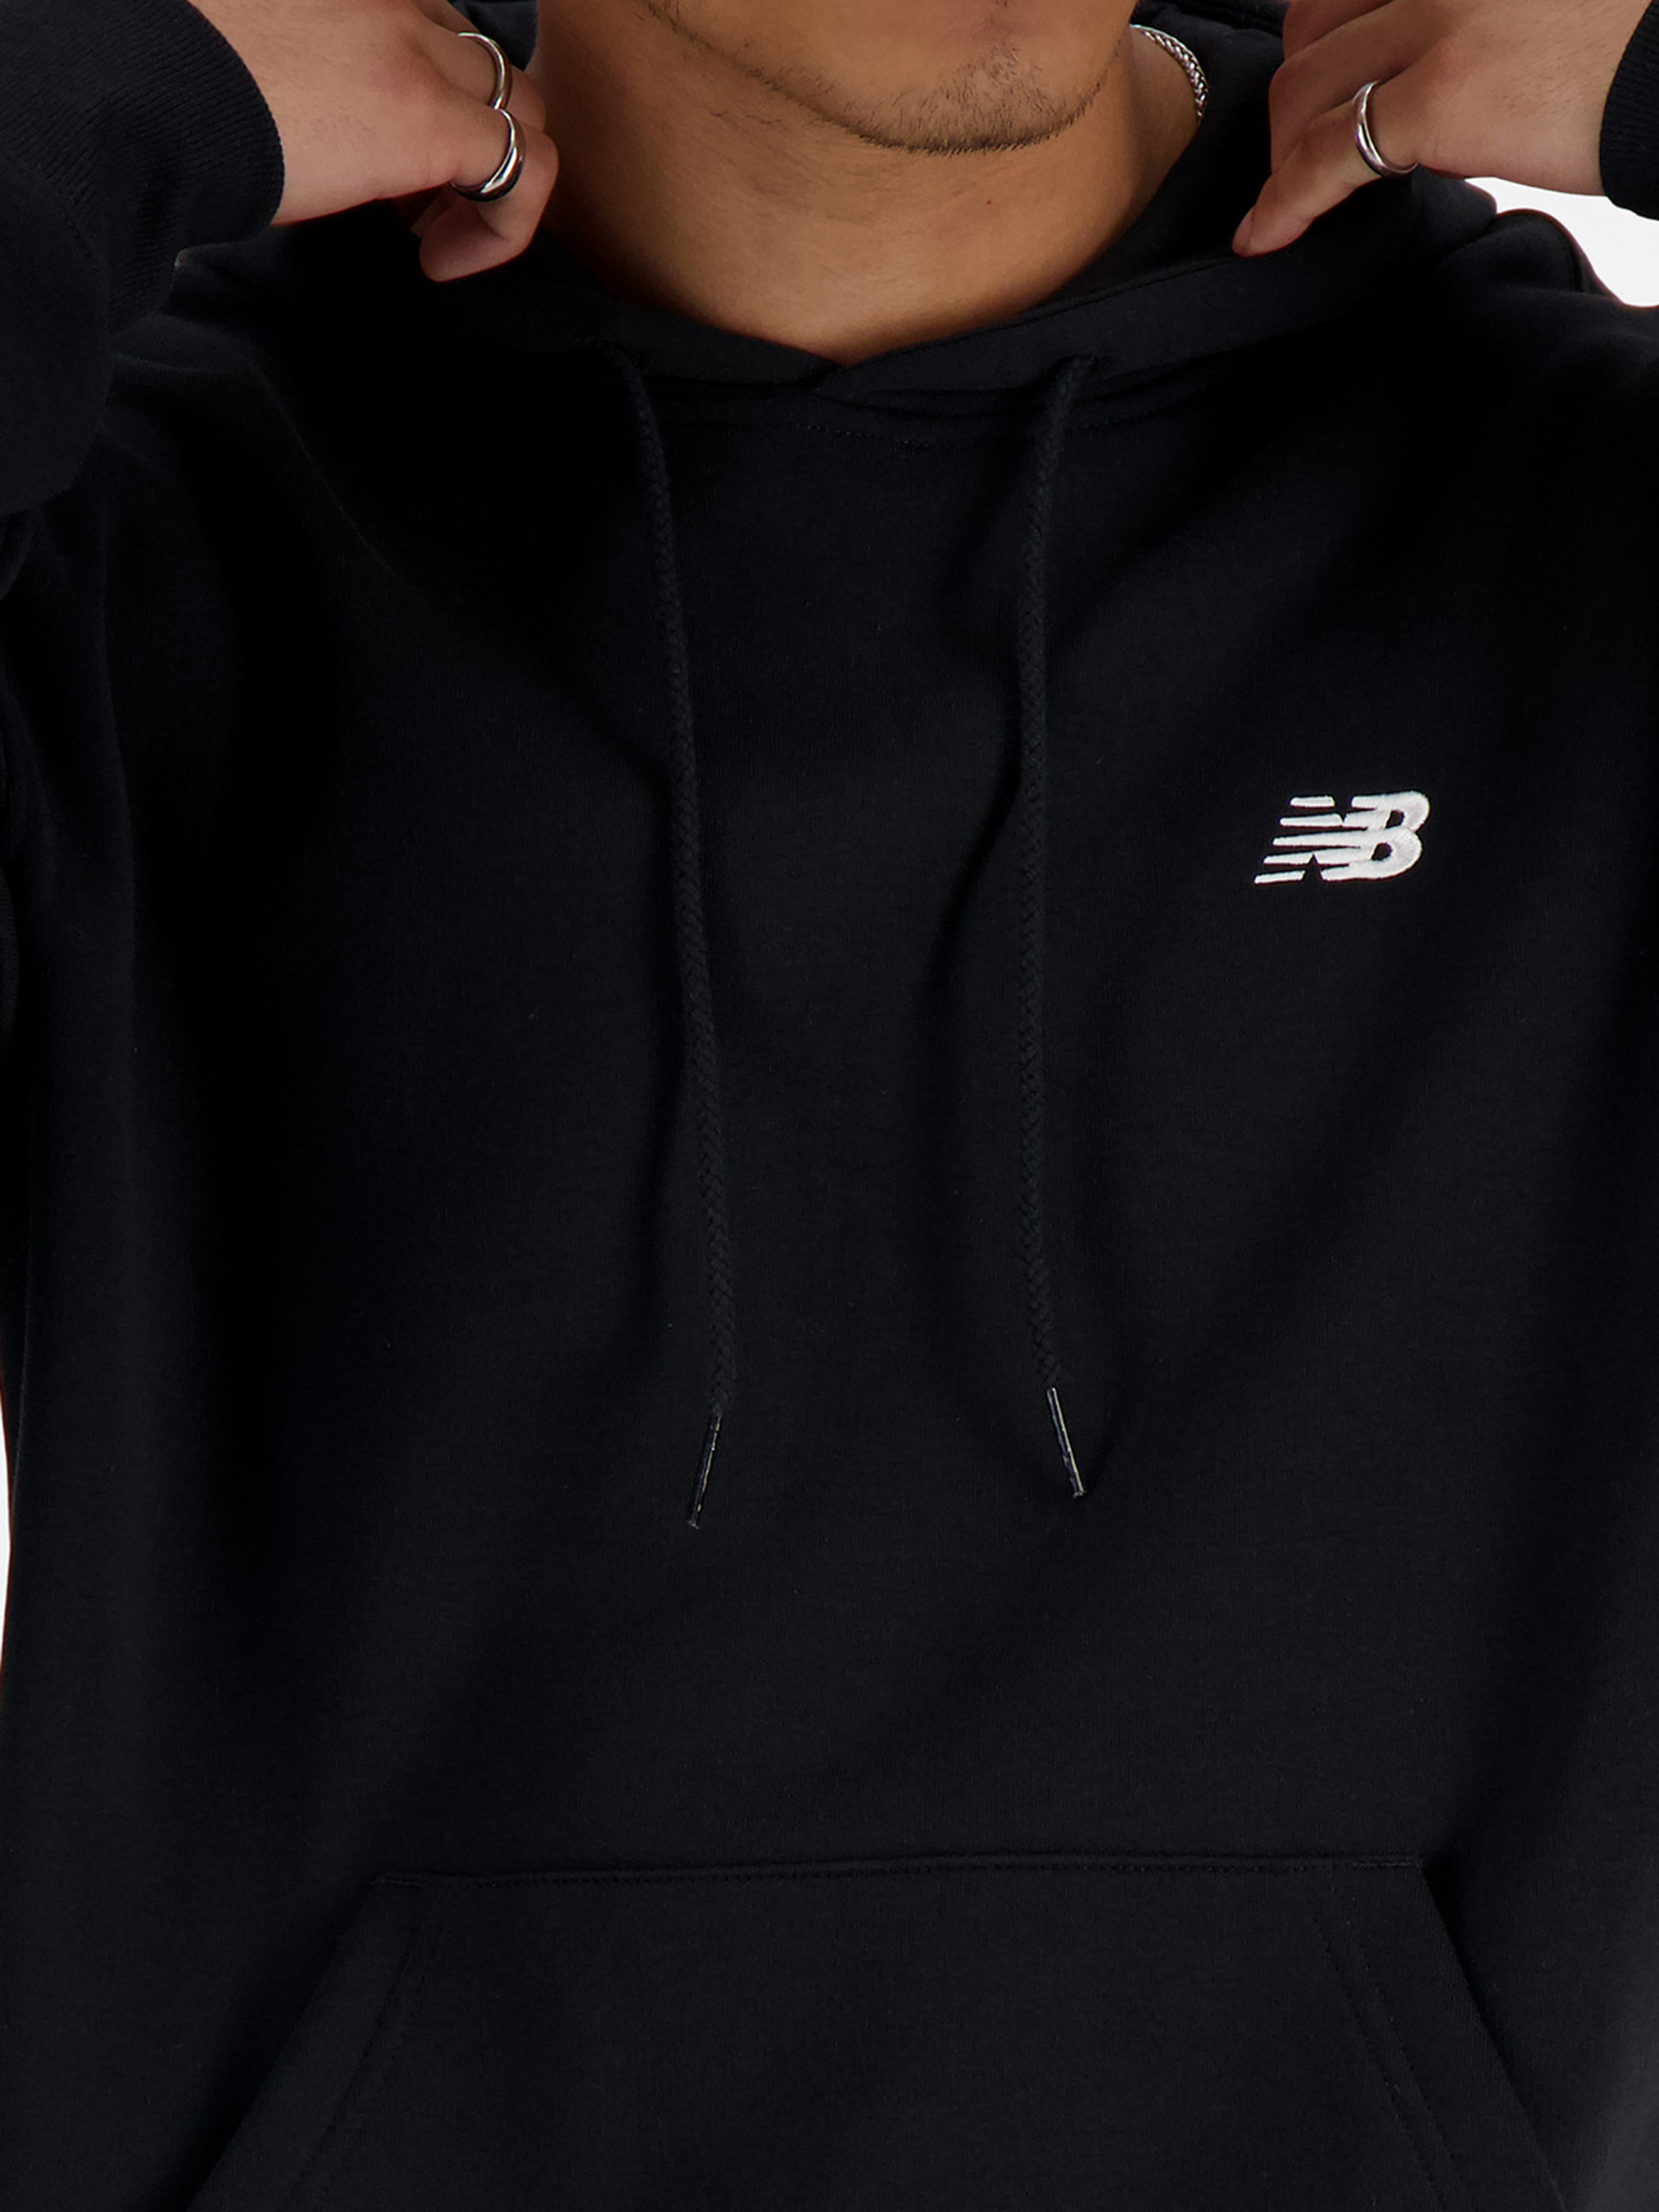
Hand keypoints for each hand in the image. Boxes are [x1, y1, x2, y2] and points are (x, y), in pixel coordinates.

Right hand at [194, 0, 557, 280]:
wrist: (133, 92)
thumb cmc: (161, 90)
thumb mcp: (241, 72)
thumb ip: (295, 86)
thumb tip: (308, 144)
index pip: (428, 28)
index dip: (425, 97)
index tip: (384, 167)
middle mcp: (388, 1)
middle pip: (481, 64)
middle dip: (465, 139)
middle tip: (409, 209)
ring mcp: (412, 52)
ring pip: (519, 106)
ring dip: (489, 181)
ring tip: (429, 240)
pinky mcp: (425, 117)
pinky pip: (523, 166)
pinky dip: (505, 226)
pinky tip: (440, 264)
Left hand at [1233, 0, 1651, 254]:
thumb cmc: (1624, 50)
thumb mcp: (1531, 8)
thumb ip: (1465, 21)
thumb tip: (1414, 78)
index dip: (1321, 41)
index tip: (1317, 90)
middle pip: (1313, 28)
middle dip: (1295, 98)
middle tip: (1301, 150)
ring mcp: (1435, 21)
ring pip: (1306, 89)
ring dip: (1283, 151)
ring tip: (1285, 199)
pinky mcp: (1438, 96)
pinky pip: (1327, 155)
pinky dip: (1282, 203)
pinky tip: (1264, 236)